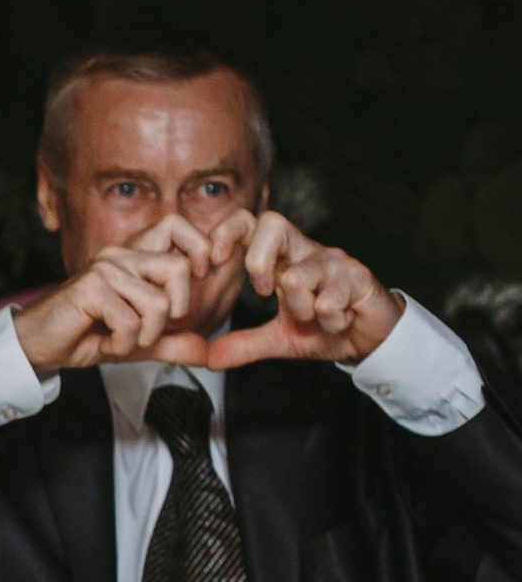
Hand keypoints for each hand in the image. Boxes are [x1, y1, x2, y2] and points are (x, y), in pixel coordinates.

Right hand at [11, 214, 231, 375]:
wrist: (37, 347)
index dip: (198, 248)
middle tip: (149, 330)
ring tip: (118, 341)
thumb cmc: (82, 336)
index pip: (176, 227)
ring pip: (157, 303)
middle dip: (174, 311)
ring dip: (142, 336)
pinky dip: (121, 345)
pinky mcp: (92, 287)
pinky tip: (103, 343)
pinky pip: (129, 322)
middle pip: (180, 268)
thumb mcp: (138, 341)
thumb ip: (172, 342)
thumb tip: (207, 352)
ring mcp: (105, 269)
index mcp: (133, 259)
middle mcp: (120, 256)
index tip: (198, 277)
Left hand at [203, 210, 403, 369]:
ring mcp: (334, 262)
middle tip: (263, 293)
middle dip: (257, 261)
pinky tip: (340, 322)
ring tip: (317, 319)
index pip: (251, 224)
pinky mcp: (359, 278)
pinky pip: (327, 303)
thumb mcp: (279, 339)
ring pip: (296, 277)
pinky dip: (329, 323)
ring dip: (300, 310)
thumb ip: (243, 344)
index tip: (211, 263)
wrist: (373, 339)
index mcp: (284, 259)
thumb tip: (207, 358)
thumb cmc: (325, 329)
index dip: (227, 233)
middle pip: (273, 223)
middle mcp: (307, 252)